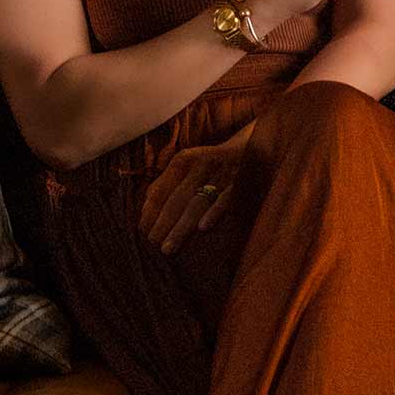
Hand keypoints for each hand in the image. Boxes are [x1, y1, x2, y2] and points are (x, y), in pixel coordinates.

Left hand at [139, 139, 244, 254]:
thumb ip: (166, 182)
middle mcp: (200, 165)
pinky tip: (203, 229)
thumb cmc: (212, 163)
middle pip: (176, 200)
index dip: (150, 212)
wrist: (252, 146)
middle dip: (162, 224)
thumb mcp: (188, 164)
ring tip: (167, 248)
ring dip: (181, 227)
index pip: (161, 190)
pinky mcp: (240, 183)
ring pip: (197, 204)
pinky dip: (214, 213)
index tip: (142, 232)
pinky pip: (225, 200)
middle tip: (152, 246)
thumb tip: (145, 208)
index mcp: (184, 161)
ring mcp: (221, 174)